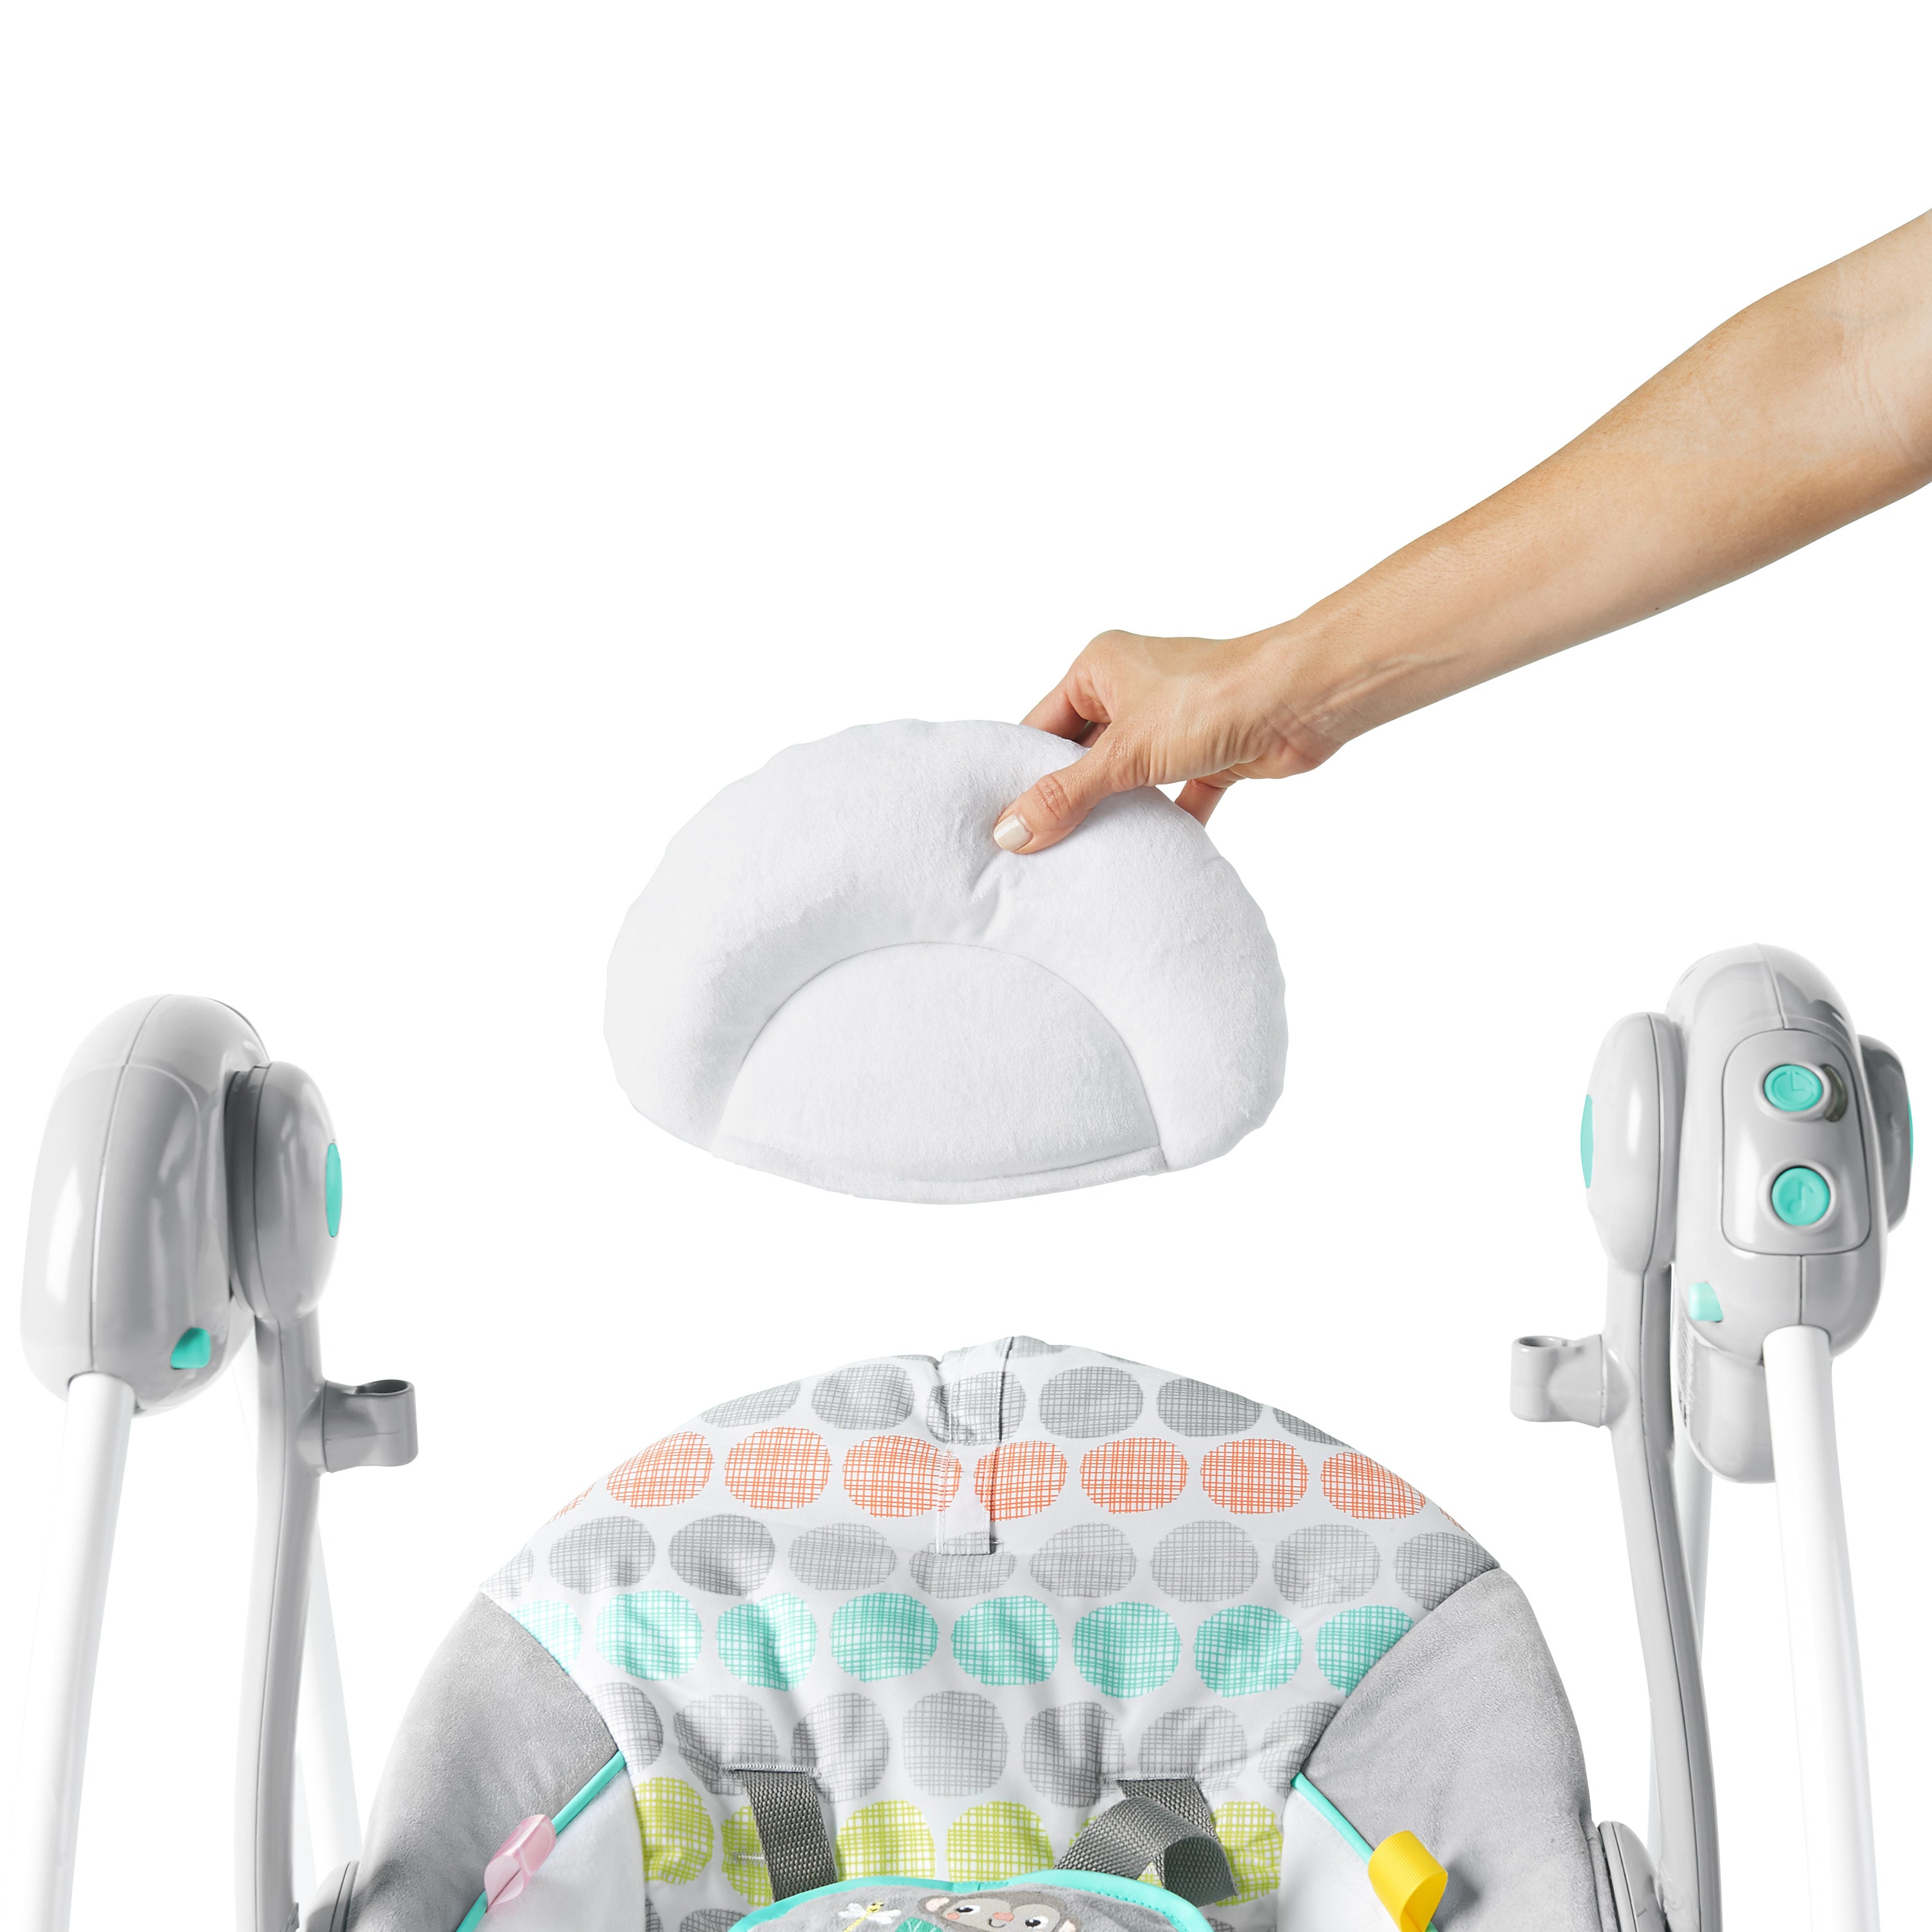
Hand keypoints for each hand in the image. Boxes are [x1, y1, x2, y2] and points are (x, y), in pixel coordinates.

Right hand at [992, 625, 1351, 853]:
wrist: (1303, 699)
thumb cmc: (1213, 697)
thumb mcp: (1125, 752)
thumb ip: (1067, 795)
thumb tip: (1011, 831)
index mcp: (1101, 667)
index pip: (1043, 724)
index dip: (1023, 769)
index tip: (1003, 819)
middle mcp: (1134, 687)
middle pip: (1085, 753)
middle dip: (1071, 797)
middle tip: (1040, 847)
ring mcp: (1173, 720)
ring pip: (1131, 775)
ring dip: (1119, 811)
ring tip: (1087, 857)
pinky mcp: (1210, 751)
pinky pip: (1178, 793)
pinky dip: (1169, 821)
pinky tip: (1154, 855)